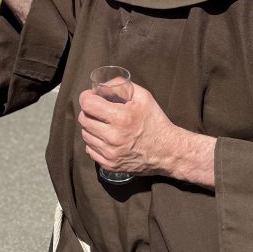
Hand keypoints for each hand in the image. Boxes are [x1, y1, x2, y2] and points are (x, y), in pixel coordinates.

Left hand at [77, 82, 215, 188]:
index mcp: (121, 118)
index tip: (93, 96)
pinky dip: (95, 142)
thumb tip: (100, 87)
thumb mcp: (143, 96)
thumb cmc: (155, 121)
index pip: (87, 104)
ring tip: (104, 124)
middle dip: (89, 111)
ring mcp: (110, 154)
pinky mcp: (110, 165)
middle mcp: (113, 137)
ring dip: (91, 127)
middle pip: (83, 119)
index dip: (87, 97)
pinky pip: (90, 150)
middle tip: (100, 110)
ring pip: (85, 135)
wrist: (168, 152)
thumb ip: (120, 86)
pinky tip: (106, 138)